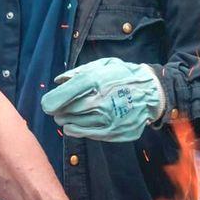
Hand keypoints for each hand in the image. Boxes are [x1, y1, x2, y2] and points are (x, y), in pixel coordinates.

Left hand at [41, 58, 164, 141]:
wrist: (152, 93)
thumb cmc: (124, 76)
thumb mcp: (103, 65)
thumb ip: (79, 72)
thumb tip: (58, 80)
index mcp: (97, 80)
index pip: (66, 94)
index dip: (51, 101)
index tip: (46, 105)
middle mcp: (101, 101)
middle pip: (68, 111)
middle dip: (59, 111)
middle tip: (57, 110)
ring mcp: (109, 118)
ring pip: (76, 124)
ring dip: (66, 121)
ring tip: (65, 117)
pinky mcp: (115, 131)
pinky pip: (88, 134)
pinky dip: (76, 130)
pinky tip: (73, 126)